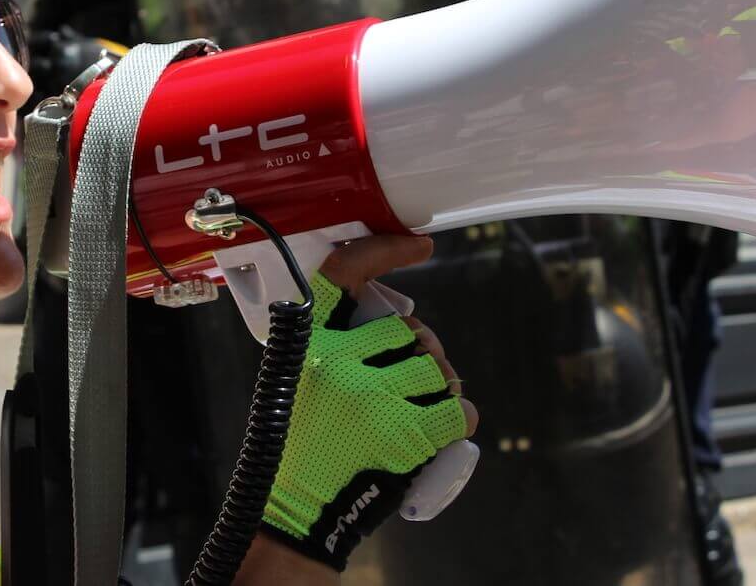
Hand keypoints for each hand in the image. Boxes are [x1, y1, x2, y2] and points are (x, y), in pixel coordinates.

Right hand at [262, 235, 476, 571]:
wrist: (296, 511)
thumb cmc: (302, 444)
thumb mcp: (298, 378)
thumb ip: (336, 347)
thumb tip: (402, 329)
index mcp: (309, 343)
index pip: (345, 273)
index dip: (383, 250)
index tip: (419, 245)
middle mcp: (338, 363)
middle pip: (410, 332)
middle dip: (422, 354)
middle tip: (411, 382)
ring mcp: (373, 397)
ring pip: (437, 370)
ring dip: (440, 389)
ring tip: (419, 412)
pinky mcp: (404, 432)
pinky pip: (457, 409)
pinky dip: (458, 420)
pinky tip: (443, 430)